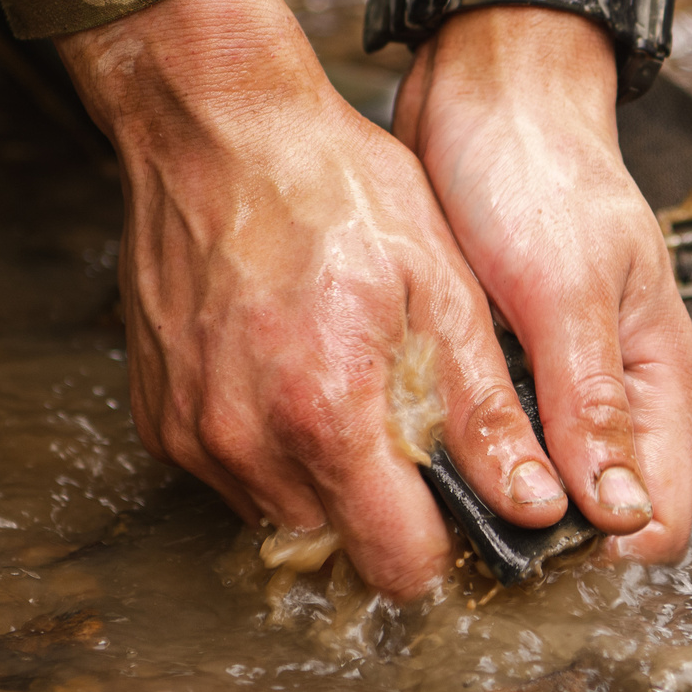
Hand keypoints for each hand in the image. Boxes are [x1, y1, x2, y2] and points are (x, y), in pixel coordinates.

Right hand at [58, 0, 579, 598]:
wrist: (213, 127)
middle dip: (383, 512)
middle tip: (406, 429)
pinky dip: (272, 450)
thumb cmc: (330, 186)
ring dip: (326, 482)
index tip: (457, 501)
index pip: (397, 563)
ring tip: (351, 390)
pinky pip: (231, 477)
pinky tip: (297, 379)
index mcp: (325, 414)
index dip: (441, 541)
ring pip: (281, 518)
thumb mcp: (441, 285)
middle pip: (338, 549)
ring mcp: (192, 436)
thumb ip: (483, 410)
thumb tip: (532, 502)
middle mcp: (245, 442)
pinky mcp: (159, 420)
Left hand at [399, 0, 691, 562]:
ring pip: (523, 481)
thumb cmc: (541, 170)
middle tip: (453, 550)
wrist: (483, 85)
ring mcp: (544, 378)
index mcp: (651, 381)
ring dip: (478, 499)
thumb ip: (588, 402)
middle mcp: (603, 392)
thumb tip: (615, 518)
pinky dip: (444, 452)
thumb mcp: (568, 290)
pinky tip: (397, 458)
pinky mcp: (488, 359)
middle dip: (529, 541)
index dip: (600, 558)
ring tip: (414, 513)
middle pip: (585, 515)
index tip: (526, 570)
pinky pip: (474, 435)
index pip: (651, 517)